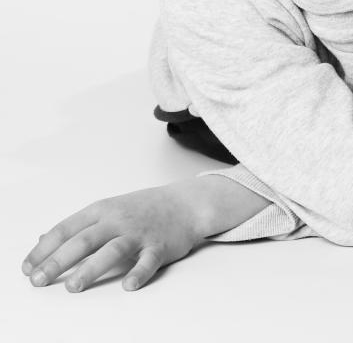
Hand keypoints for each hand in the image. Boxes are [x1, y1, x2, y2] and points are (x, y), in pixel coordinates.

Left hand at [22, 183, 206, 291]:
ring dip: (91, 269)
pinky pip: (148, 261)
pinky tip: (128, 285)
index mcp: (102, 210)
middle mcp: (119, 220)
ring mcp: (139, 233)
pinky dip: (138, 273)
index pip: (66, 229)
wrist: (186, 204)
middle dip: (59, 261)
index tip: (28, 268)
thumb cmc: (143, 210)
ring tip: (73, 286)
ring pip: (112, 251)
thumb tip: (42, 240)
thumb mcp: (108, 210)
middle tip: (40, 280)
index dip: (45, 249)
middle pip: (84, 240)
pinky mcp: (160, 246)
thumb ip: (77, 226)